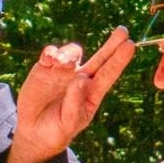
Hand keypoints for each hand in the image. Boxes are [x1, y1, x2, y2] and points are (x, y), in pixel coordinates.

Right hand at [5, 28, 135, 162]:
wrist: (33, 132)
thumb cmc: (57, 130)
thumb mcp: (69, 122)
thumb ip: (75, 102)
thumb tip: (81, 78)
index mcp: (92, 93)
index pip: (108, 74)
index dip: (119, 60)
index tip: (130, 45)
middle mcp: (80, 79)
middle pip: (100, 58)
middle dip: (111, 44)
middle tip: (123, 30)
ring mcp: (63, 72)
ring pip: (73, 52)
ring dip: (70, 54)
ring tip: (62, 63)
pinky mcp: (45, 69)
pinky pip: (51, 53)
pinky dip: (52, 52)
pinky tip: (51, 59)